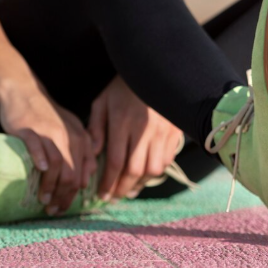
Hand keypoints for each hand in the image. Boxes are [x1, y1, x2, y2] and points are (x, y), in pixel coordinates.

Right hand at [0, 81, 96, 214]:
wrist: (25, 93)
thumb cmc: (48, 116)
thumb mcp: (71, 131)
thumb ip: (81, 152)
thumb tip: (88, 179)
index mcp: (80, 139)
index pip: (83, 174)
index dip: (74, 195)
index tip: (64, 208)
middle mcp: (68, 137)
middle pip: (72, 172)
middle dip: (64, 196)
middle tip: (53, 210)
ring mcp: (49, 133)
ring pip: (57, 164)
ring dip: (51, 185)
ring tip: (44, 200)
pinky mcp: (30, 130)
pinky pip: (37, 146)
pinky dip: (40, 159)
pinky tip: (39, 171)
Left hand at [88, 76, 182, 200]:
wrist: (155, 70)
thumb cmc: (123, 87)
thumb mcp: (102, 102)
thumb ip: (96, 128)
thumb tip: (92, 154)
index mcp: (123, 122)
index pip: (115, 161)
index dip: (108, 183)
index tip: (101, 195)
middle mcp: (144, 130)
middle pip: (135, 170)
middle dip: (123, 188)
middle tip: (114, 197)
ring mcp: (162, 131)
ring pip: (154, 168)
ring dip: (141, 182)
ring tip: (130, 188)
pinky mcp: (175, 131)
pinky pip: (167, 158)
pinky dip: (157, 170)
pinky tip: (146, 172)